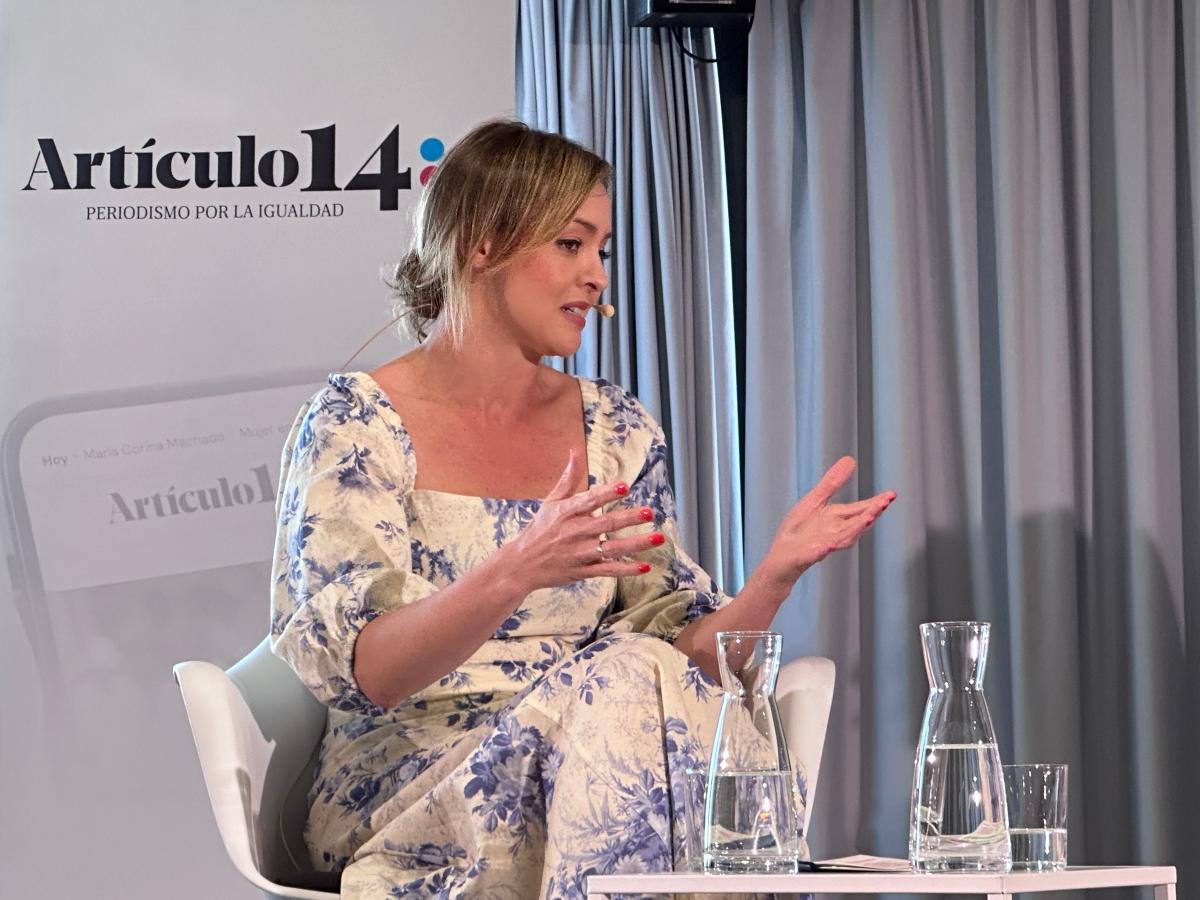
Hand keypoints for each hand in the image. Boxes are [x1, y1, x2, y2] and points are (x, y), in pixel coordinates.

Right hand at [502, 449, 662, 593]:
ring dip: (636, 544)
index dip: (607, 493)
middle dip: (629, 518)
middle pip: (606, 524)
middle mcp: (575, 532)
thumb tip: (575, 450)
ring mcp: (580, 553)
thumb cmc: (539, 529)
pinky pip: (608, 570)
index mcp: (566, 512)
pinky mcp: (583, 571)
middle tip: (650, 512)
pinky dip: (626, 569)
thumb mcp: (551, 501)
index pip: (589, 500)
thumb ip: (568, 478)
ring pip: (612, 549)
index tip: (624, 486)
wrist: (521, 564)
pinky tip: (645, 566)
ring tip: (658, 538)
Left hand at [765, 456, 894, 583]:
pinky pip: (818, 551)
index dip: (876, 503)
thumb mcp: (815, 500)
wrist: (781, 556)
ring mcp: (824, 543)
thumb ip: (832, 483)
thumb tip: (850, 460)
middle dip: (872, 513)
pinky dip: (825, 547)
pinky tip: (830, 544)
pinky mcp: (809, 554)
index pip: (861, 509)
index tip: (891, 495)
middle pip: (858, 521)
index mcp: (838, 517)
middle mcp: (836, 530)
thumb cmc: (799, 530)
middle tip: (885, 503)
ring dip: (857, 528)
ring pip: (845, 536)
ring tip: (869, 518)